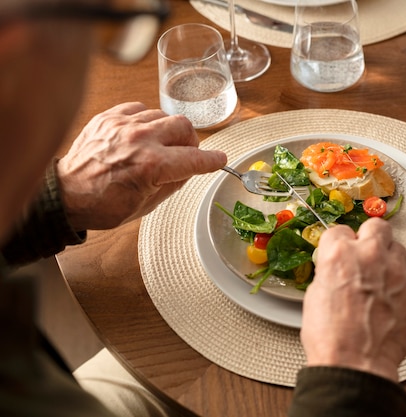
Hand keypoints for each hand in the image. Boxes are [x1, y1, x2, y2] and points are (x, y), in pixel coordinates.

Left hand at [56, 102, 226, 230]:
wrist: (65, 194)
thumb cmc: (102, 205)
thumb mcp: (147, 205)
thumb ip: (173, 184)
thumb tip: (188, 171)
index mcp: (151, 166)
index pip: (194, 159)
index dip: (212, 161)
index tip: (219, 160)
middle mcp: (140, 141)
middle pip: (184, 126)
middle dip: (191, 141)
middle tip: (186, 152)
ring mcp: (123, 126)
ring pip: (163, 115)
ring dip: (168, 130)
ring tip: (161, 144)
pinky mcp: (109, 117)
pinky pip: (139, 109)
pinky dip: (146, 120)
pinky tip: (142, 134)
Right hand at [300, 217, 405, 381]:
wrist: (357, 365)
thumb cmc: (332, 338)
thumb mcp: (316, 295)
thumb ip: (332, 272)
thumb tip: (339, 270)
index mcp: (339, 254)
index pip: (341, 230)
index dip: (341, 243)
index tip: (343, 250)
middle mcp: (370, 256)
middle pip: (377, 226)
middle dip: (371, 237)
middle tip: (368, 252)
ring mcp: (397, 271)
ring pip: (398, 249)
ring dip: (389, 260)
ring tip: (382, 280)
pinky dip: (402, 287)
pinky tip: (392, 303)